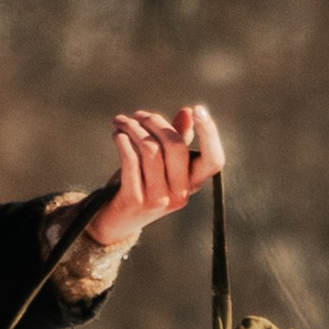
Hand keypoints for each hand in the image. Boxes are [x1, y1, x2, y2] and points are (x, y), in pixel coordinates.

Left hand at [84, 102, 223, 252]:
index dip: (210, 134)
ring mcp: (159, 200)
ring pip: (150, 150)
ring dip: (133, 129)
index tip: (199, 109)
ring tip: (122, 122)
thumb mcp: (162, 164)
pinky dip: (122, 141)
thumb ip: (177, 139)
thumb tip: (188, 112)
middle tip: (138, 115)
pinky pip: (131, 160)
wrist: (115, 220)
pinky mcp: (135, 200)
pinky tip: (117, 135)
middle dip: (155, 122)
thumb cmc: (141, 184)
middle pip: (175, 146)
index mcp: (193, 183)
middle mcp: (181, 194)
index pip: (213, 160)